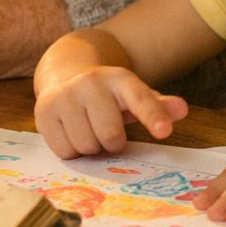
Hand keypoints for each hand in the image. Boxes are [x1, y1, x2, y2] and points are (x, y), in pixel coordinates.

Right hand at [34, 62, 187, 158]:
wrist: (64, 75)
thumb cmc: (107, 96)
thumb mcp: (133, 96)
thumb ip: (157, 106)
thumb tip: (182, 109)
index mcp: (120, 80)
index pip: (140, 99)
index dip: (153, 116)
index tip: (164, 131)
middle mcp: (90, 83)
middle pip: (110, 136)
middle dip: (112, 142)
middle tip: (107, 131)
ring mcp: (65, 96)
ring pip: (86, 146)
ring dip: (91, 146)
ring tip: (88, 129)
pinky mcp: (43, 111)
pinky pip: (65, 151)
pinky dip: (71, 149)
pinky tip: (70, 132)